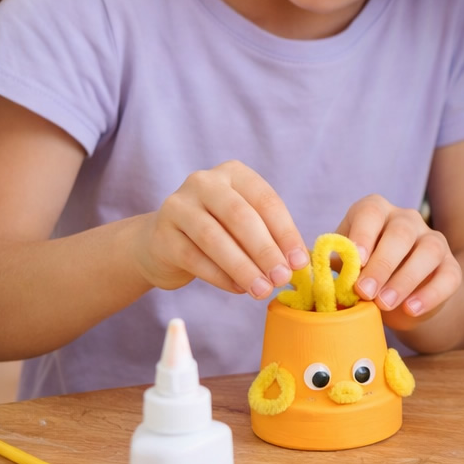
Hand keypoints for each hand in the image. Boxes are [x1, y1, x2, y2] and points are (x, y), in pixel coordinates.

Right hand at [132, 161, 309, 298]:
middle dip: (265, 251)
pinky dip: (221, 277)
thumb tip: (301, 262)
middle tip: (282, 278)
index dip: (286, 233)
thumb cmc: (219, 232)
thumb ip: (272, 237)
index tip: (300, 262)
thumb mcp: (246, 225)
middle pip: (241, 217)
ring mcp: (178, 206)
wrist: (162, 244)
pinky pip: (194, 258)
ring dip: (243, 268)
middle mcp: (204, 182)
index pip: (266, 201)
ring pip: (215, 239)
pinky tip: (239, 289)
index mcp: (234, 173)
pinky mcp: (161, 235)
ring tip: (262, 290)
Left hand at [337, 195, 461, 326]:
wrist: (400, 300)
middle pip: (401, 232)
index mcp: (377, 213)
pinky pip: (448, 276)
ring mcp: (433, 241)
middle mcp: (407, 220)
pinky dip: (431, 294)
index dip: (363, 234)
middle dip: (382, 263)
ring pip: (429, 250)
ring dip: (405, 278)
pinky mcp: (451, 266)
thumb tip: (304, 266)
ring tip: (385, 303)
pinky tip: (412, 309)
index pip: (371, 212)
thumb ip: (331, 265)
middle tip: (364, 292)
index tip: (356, 259)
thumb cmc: (364, 276)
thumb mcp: (345, 267)